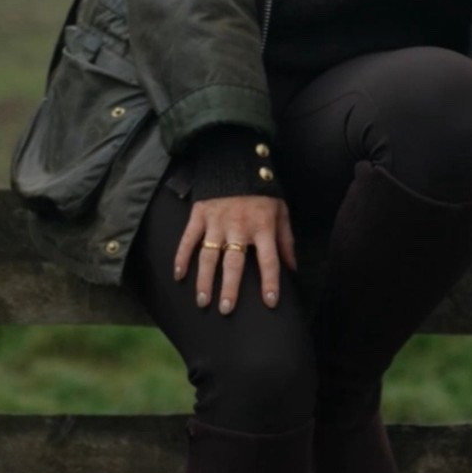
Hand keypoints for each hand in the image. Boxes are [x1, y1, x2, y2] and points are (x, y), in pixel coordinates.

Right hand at [174, 195, 296, 312]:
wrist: (236, 161)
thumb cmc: (262, 191)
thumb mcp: (281, 212)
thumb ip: (286, 241)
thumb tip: (293, 269)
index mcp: (263, 227)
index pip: (269, 260)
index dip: (270, 282)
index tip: (270, 303)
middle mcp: (239, 227)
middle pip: (233, 263)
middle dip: (230, 288)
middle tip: (226, 310)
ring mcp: (216, 222)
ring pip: (208, 256)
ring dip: (204, 280)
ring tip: (202, 301)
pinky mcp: (199, 215)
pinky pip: (188, 239)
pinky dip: (181, 257)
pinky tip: (178, 276)